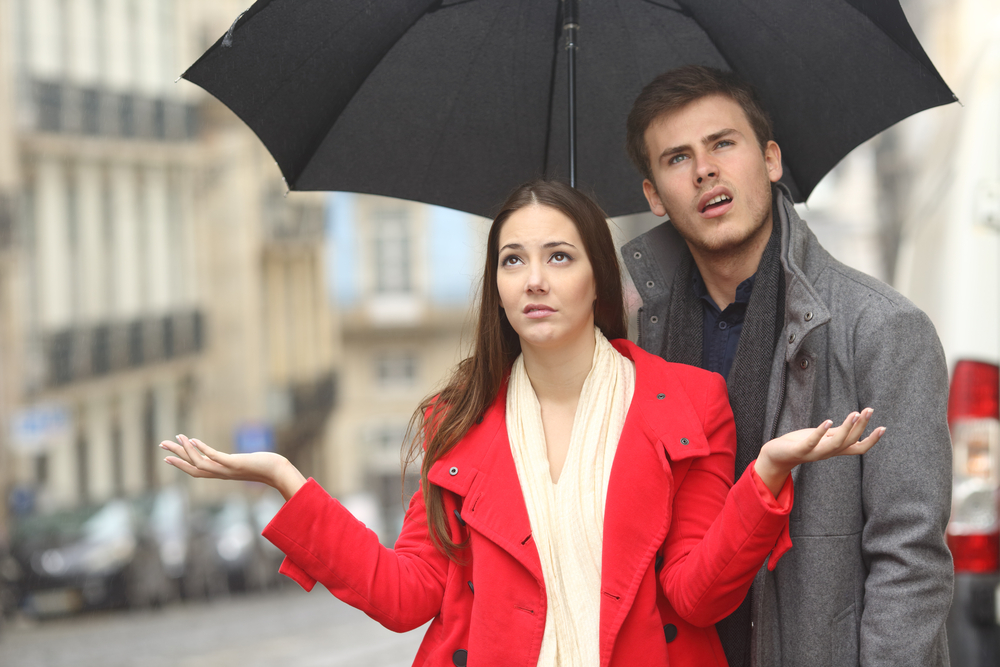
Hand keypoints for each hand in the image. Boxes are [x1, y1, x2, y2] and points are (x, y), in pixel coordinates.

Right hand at [160, 434, 305, 500]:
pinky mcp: (235, 464)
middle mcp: (221, 473)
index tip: (167, 456)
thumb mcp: (246, 464)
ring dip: (187, 450)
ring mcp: (227, 470)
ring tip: (177, 437)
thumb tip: (234, 459)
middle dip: (176, 456)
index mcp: (222, 473)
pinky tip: (194, 439)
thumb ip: (236, 463)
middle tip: (162, 445)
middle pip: (192, 467)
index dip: (181, 464)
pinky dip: (203, 449)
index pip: (196, 471)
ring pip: (199, 463)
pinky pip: (215, 457)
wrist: (279, 472)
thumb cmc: (265, 467)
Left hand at [754, 409, 883, 496]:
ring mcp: (815, 453)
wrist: (776, 456)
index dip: (871, 440)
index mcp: (834, 450)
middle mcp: (827, 453)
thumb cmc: (800, 444)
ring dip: (846, 429)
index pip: (858, 448)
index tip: (883, 427)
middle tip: (869, 410)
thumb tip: (854, 424)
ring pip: (835, 444)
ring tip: (854, 414)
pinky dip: (821, 432)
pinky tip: (828, 421)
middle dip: (861, 426)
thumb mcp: (821, 437)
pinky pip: (812, 443)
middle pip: (850, 442)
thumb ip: (836, 433)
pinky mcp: (800, 450)